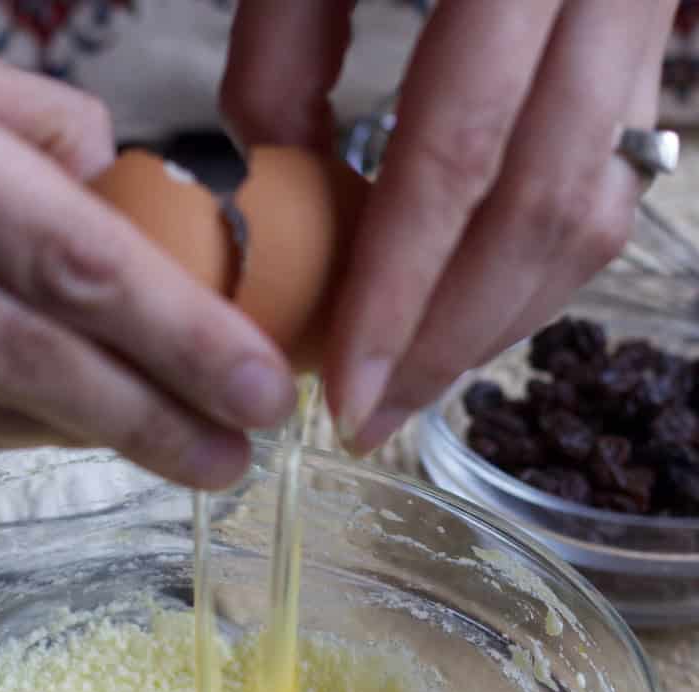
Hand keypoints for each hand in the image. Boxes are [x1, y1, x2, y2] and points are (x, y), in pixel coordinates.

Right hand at [0, 0, 293, 488]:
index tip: (260, 390)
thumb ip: (17, 125)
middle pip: (28, 356)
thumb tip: (120, 197)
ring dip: (66, 429)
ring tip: (141, 432)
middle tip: (230, 460)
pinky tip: (6, 415)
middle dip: (150, 419)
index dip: (182, 335)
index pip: (73, 253)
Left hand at [222, 0, 677, 451]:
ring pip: (595, 213)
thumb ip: (283, 57)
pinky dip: (535, 267)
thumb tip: (273, 189)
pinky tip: (469, 308)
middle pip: (542, 212)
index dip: (399, 295)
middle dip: (453, 340)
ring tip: (417, 382)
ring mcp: (647, 21)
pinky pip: (612, 187)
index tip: (345, 395)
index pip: (454, 159)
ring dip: (501, 321)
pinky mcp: (655, 48)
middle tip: (377, 416)